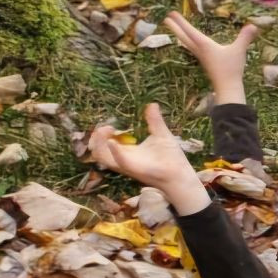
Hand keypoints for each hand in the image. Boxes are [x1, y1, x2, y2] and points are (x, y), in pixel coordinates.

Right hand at [88, 103, 210, 214]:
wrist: (180, 173)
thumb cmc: (171, 157)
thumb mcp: (161, 134)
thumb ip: (154, 120)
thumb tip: (152, 104)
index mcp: (127, 152)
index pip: (105, 144)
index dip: (101, 134)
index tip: (109, 125)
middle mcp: (124, 159)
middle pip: (98, 152)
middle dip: (96, 138)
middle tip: (106, 128)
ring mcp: (127, 165)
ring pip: (102, 157)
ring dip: (100, 143)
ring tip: (108, 131)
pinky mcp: (134, 169)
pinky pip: (118, 162)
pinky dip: (113, 151)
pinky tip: (112, 141)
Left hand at [164, 12, 254, 104]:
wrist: (227, 88)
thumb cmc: (231, 69)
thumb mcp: (239, 51)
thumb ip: (245, 37)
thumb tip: (253, 26)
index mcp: (205, 46)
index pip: (190, 31)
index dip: (181, 22)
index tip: (171, 14)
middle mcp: (200, 51)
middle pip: (184, 37)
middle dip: (175, 27)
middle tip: (166, 18)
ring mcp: (201, 57)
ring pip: (187, 43)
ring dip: (180, 35)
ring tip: (174, 28)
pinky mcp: (205, 62)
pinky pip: (193, 49)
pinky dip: (188, 42)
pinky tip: (189, 43)